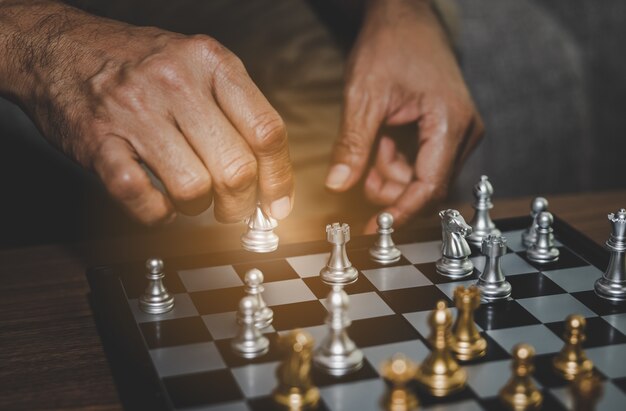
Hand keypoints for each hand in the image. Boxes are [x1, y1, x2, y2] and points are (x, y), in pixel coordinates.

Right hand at [0, 2, 292, 224]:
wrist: (60, 48)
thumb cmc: (139, 63)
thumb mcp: (198, 64)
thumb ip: (236, 110)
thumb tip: (270, 175)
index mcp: (211, 62)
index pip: (266, 131)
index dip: (278, 179)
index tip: (277, 205)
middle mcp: (176, 83)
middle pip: (235, 167)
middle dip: (241, 205)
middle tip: (234, 212)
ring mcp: (135, 112)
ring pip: (194, 188)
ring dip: (198, 208)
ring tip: (190, 196)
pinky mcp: (98, 142)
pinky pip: (141, 197)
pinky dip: (156, 214)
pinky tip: (158, 203)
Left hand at [325, 0, 482, 232]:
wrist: (405, 15)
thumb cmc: (390, 44)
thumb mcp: (363, 96)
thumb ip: (353, 145)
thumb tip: (338, 186)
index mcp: (450, 122)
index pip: (429, 186)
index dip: (400, 212)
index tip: (373, 229)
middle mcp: (463, 130)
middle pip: (426, 184)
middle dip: (389, 185)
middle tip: (358, 169)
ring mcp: (458, 130)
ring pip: (421, 175)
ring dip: (389, 171)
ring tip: (370, 142)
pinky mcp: (447, 129)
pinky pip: (422, 160)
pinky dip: (396, 159)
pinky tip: (381, 139)